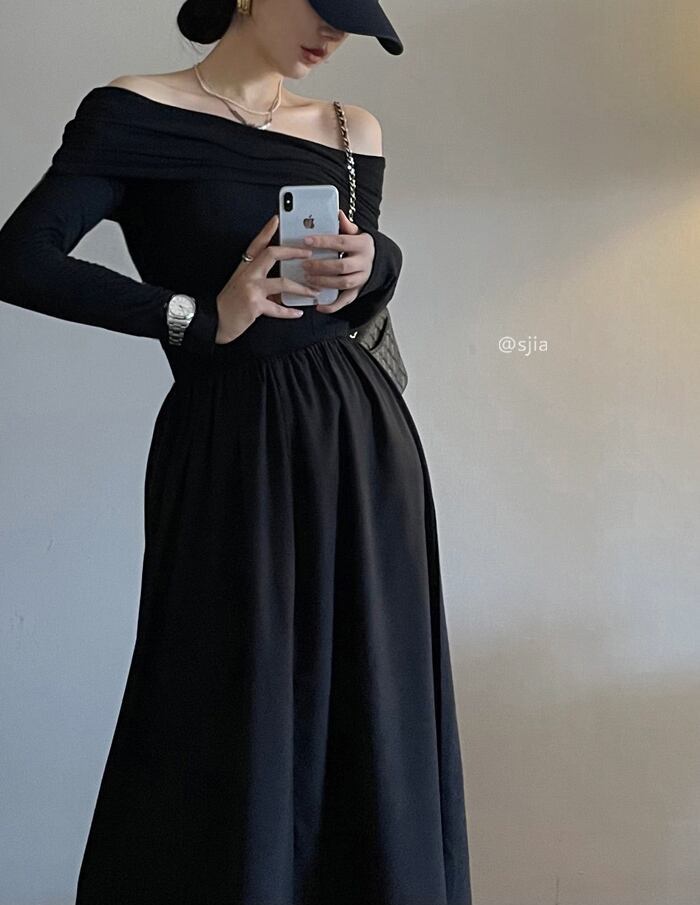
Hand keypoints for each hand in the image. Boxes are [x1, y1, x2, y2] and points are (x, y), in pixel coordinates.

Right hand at [214, 214, 316, 343]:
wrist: (213, 320)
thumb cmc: (229, 304)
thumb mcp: (241, 285)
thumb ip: (259, 279)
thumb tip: (284, 282)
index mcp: (244, 267)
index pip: (256, 244)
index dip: (266, 231)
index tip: (277, 219)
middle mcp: (247, 274)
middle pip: (271, 254)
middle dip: (292, 252)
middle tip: (308, 253)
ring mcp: (251, 288)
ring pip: (282, 283)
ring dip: (301, 288)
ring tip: (313, 291)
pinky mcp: (255, 305)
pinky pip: (278, 308)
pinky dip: (289, 312)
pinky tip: (298, 313)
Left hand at [302, 209, 375, 313]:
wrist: (378, 261)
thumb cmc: (359, 246)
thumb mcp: (356, 232)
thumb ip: (345, 226)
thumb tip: (337, 213)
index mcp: (362, 245)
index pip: (341, 242)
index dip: (323, 242)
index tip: (307, 241)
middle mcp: (364, 263)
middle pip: (342, 266)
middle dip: (321, 266)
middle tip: (304, 265)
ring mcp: (362, 278)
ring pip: (343, 283)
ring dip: (324, 282)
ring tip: (308, 279)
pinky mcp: (358, 291)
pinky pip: (346, 300)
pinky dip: (332, 305)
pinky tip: (319, 305)